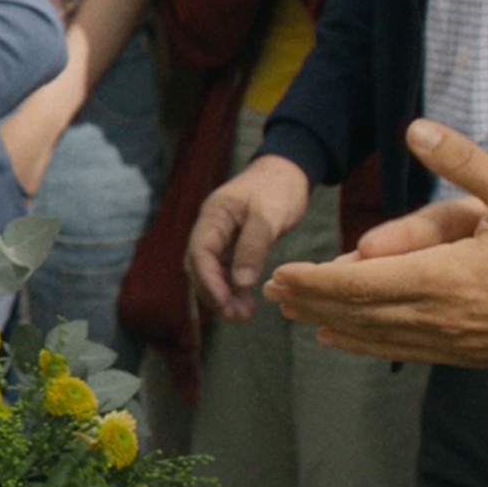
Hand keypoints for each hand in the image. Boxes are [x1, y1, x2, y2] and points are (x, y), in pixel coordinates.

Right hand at [185, 153, 309, 320]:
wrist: (288, 171)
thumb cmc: (277, 187)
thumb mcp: (268, 215)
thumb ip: (253, 247)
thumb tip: (239, 282)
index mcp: (213, 217)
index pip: (199, 253)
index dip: (208, 280)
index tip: (223, 302)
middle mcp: (211, 229)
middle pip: (201, 266)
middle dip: (214, 293)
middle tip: (234, 315)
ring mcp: (221, 237)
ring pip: (213, 272)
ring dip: (224, 294)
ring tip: (242, 315)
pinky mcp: (234, 244)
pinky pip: (228, 270)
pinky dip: (235, 287)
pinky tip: (246, 302)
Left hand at [262, 119, 487, 365]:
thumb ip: (465, 163)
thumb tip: (415, 127)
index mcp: (446, 277)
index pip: (361, 282)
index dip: (315, 280)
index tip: (280, 274)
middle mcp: (442, 316)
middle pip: (360, 311)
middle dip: (313, 301)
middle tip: (272, 292)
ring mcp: (457, 340)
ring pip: (379, 335)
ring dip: (334, 323)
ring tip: (297, 314)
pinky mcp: (471, 352)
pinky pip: (406, 350)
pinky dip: (368, 343)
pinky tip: (345, 339)